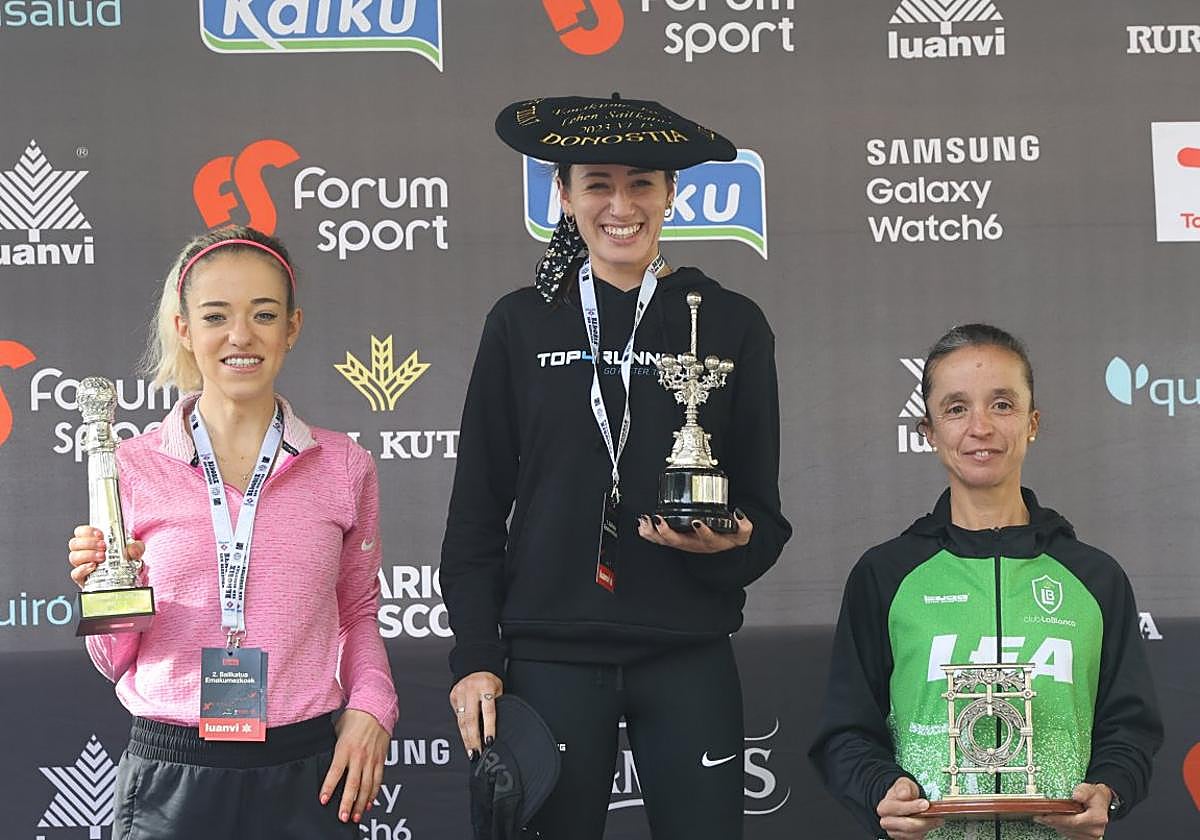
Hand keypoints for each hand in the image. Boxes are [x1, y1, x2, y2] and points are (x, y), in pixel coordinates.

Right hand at [67, 525, 143, 588]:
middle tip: (103, 546)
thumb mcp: (134, 552)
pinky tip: (93, 567)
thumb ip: (136, 548)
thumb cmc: (125, 562)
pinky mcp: (82, 579)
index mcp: (93, 542)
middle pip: (74, 543)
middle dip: (88, 543)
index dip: (87, 531)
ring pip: (73, 557)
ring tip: (102, 557)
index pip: (80, 532)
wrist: (126, 581)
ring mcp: (82, 565)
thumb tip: (133, 548)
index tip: (100, 534)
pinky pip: (75, 573)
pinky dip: (83, 569)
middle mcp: (84, 553)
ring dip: (87, 555)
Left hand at [320, 709, 388, 823]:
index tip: (323, 800)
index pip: (335, 772)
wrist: (376, 708)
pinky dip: (374, 794)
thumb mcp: (337, 730)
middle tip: (342, 816)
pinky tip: (369, 804)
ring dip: (361, 804)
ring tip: (356, 816)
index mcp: (345, 748)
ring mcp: (371, 759)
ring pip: (367, 786)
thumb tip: (322, 758)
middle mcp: (359, 756)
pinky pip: (378, 780)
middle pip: (353, 784)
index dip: (329, 787)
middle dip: (347, 802)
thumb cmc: (355, 717)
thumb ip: (332, 747)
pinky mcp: (381, 760)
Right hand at [449, 671, 502, 759]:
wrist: (476, 667)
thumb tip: (496, 729)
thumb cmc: (490, 682)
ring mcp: (460, 692)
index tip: (489, 742)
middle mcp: (472, 689)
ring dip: (466, 738)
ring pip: (462, 720)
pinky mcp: (453, 696)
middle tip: (477, 753)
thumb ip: (496, 706)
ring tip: (471, 751)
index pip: (488, 711)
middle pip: (471, 719)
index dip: (489, 728)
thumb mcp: (498, 691)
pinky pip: (457, 716)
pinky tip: (465, 738)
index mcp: (486, 687)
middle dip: (473, 739)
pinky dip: (461, 729)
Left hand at [636, 510, 751, 553]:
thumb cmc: (729, 540)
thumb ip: (745, 526)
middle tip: (659, 521)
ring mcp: (684, 544)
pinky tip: (642, 526)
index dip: (703, 531)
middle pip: (680, 542)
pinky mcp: (676, 542)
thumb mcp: (742, 535)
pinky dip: (650, 534)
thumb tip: (740, 515)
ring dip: (655, 534)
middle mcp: (695, 544)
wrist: (722, 552)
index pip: (707, 537)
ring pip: (667, 542)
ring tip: (645, 523)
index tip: (697, 521)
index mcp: (711, 541)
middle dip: (668, 532)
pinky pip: (660, 541)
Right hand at [877, 777, 942, 839]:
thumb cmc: (903, 793)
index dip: (912, 807)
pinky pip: (915, 838)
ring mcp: (894, 832)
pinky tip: (931, 824)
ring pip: (913, 834)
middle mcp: (887, 821)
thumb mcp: (903, 784)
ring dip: (927, 827)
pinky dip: (924, 832)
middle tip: (935, 814)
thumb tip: (905, 795)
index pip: (896, 809)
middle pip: (906, 825)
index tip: (925, 803)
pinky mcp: (903, 838)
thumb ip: (903, 787)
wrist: (902, 801)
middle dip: (923, 821)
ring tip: (937, 819)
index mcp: (885, 807)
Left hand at [1034, 782, 1110, 839]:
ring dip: (1055, 824)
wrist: (1100, 802)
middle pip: (1068, 827)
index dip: (1057, 819)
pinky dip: (1060, 827)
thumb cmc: (1095, 796)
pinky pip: (1069, 834)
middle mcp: (1095, 829)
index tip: (1044, 815)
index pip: (1073, 821)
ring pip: (1067, 832)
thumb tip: (1076, 796)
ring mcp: (1091, 835)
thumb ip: (1083, 791)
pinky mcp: (1086, 837)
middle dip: (1052, 821)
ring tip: (1044, 817)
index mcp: (1097, 818)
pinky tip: (1054, 820)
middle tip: (1038, 815)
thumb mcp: (1089, 788)